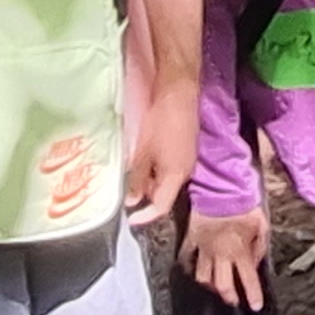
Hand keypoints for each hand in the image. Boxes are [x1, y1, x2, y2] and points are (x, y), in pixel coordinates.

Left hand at [125, 81, 198, 230]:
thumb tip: (132, 201)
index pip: (161, 207)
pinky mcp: (187, 150)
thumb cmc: (159, 123)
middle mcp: (186, 173)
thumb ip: (138, 179)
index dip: (145, 216)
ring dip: (151, 182)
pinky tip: (145, 160)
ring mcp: (188, 161)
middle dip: (146, 197)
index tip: (129, 220)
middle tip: (126, 192)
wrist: (179, 95)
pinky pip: (172, 170)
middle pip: (165, 195)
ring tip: (132, 174)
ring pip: (167, 182)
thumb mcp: (143, 152)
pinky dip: (157, 171)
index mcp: (176, 176)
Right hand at [180, 205, 270, 309]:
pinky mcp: (191, 239)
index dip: (253, 296)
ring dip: (210, 286)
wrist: (220, 187)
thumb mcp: (261, 225)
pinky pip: (187, 258)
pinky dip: (189, 266)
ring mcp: (203, 249)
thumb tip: (255, 263)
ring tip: (215, 288)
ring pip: (203, 277)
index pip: (248, 280)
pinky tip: (193, 270)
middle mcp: (220, 255)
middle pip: (222, 285)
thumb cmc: (244, 205)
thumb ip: (260, 248)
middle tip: (235, 300)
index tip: (255, 306)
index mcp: (240, 251)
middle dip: (230, 297)